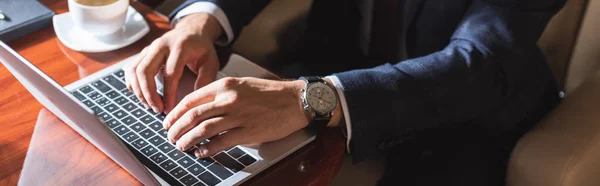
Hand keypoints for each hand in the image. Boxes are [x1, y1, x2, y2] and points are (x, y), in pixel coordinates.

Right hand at [125, 13, 222, 113]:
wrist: (192, 31)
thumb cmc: (202, 49)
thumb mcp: (211, 62)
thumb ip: (205, 80)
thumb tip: (194, 101)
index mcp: (180, 47)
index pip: (170, 73)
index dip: (168, 93)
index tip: (170, 109)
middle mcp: (161, 45)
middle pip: (145, 71)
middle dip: (149, 94)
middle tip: (157, 109)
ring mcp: (149, 48)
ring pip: (134, 70)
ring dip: (139, 91)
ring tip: (150, 105)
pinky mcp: (143, 53)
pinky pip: (131, 69)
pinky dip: (133, 84)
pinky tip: (143, 95)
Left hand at [163, 77, 309, 157]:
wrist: (295, 100)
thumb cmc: (269, 93)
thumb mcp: (241, 85)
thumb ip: (221, 94)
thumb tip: (200, 108)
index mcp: (225, 86)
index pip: (191, 99)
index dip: (175, 113)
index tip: (168, 121)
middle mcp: (229, 99)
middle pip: (193, 115)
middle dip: (177, 128)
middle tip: (170, 137)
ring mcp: (239, 116)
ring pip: (203, 129)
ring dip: (188, 140)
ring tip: (181, 146)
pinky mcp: (248, 131)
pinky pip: (221, 142)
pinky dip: (207, 149)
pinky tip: (201, 152)